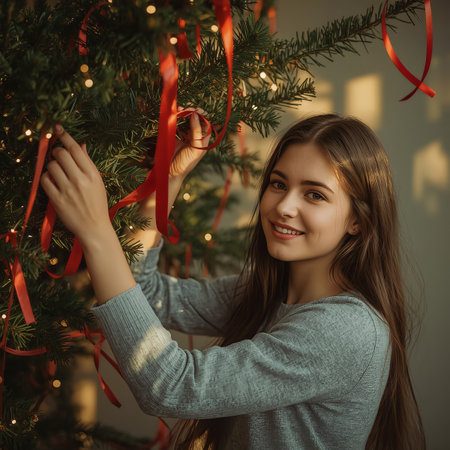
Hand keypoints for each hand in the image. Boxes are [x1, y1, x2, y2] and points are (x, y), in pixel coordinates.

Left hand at [40, 125, 112, 246]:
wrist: (94, 228)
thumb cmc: (97, 204)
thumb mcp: (98, 183)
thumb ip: (88, 164)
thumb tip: (80, 145)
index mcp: (93, 175)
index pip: (76, 149)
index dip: (65, 136)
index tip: (57, 128)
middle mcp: (81, 180)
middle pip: (61, 154)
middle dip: (56, 151)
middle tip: (57, 156)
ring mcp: (68, 190)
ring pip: (51, 166)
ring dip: (51, 166)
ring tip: (57, 173)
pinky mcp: (58, 200)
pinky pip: (45, 180)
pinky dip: (46, 178)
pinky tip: (52, 182)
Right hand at [169, 108, 209, 177]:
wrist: (172, 172)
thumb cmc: (186, 163)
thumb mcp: (195, 148)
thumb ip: (196, 132)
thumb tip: (195, 115)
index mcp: (204, 140)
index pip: (206, 123)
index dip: (202, 114)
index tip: (196, 109)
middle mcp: (196, 136)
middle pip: (196, 119)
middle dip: (192, 112)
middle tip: (186, 108)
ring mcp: (186, 136)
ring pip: (187, 120)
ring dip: (184, 113)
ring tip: (180, 109)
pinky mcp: (176, 136)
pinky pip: (178, 124)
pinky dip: (176, 118)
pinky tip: (174, 114)